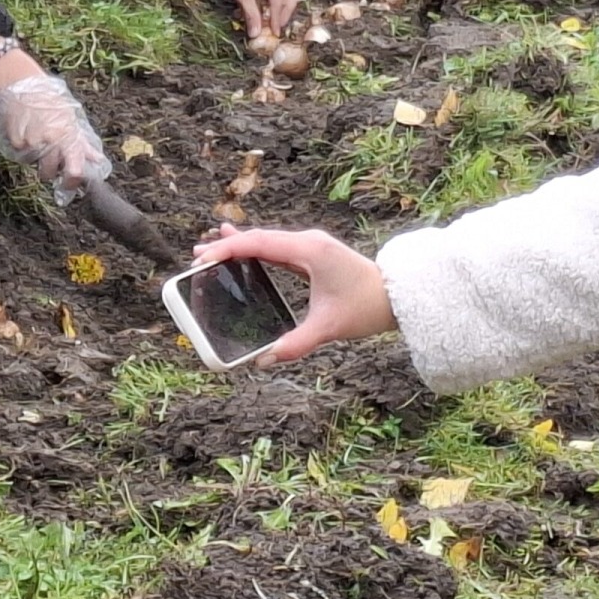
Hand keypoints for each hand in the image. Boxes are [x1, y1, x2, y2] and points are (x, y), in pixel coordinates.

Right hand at [0, 71, 111, 203]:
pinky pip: (20, 155)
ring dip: (36, 158)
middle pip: (49, 173)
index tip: (69, 183)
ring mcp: (31, 144)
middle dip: (50, 169)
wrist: (24, 86)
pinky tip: (26, 133)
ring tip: (37, 139)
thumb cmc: (51, 102)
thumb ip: (83, 144)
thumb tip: (98, 160)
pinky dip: (23, 148)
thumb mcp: (71, 120)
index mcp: (68, 138)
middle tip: (50, 156)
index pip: (74, 171)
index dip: (72, 182)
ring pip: (33, 165)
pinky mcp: (15, 142)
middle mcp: (50, 143)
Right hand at [192, 224, 397, 363]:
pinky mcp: (313, 254)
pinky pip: (277, 248)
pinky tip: (242, 252)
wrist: (400, 296)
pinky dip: (256, 250)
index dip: (229, 249)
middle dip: (227, 247)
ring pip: (266, 240)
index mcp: (309, 251)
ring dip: (240, 246)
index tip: (204, 258)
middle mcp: (307, 242)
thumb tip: (265, 360)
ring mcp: (310, 246)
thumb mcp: (329, 328)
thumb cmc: (367, 307)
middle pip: (258, 238)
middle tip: (198, 257)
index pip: (259, 243)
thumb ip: (296, 344)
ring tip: (211, 252)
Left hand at [213, 0, 297, 38]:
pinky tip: (257, 13)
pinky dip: (266, 5)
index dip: (276, 20)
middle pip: (286, 1)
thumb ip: (251, 14)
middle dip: (279, 17)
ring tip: (264, 24)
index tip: (274, 35)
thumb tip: (255, 34)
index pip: (279, 3)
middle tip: (273, 31)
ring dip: (273, 12)